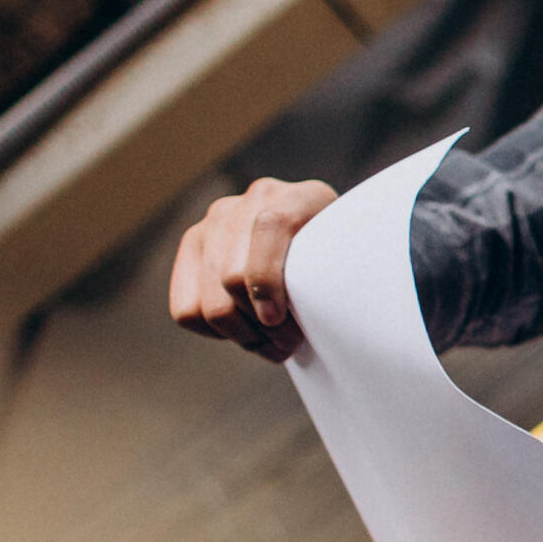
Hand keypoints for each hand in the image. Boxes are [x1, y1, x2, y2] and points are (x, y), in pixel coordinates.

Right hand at [170, 179, 340, 359]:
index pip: (271, 227)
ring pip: (210, 303)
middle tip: (290, 343)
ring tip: (272, 343)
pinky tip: (247, 329)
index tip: (276, 319)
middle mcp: (255, 199)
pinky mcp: (194, 244)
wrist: (325, 253)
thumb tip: (312, 317)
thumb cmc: (346, 271)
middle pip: (232, 277)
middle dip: (262, 326)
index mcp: (303, 198)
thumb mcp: (356, 270)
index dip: (268, 280)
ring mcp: (219, 219)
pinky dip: (216, 333)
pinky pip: (187, 310)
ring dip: (244, 336)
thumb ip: (342, 280)